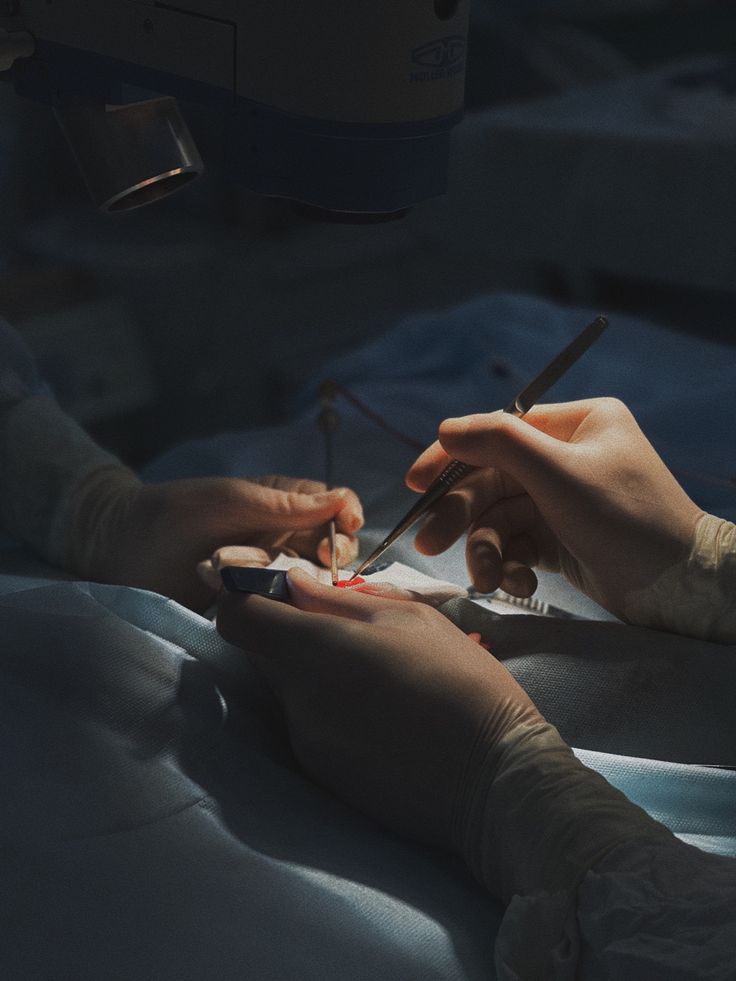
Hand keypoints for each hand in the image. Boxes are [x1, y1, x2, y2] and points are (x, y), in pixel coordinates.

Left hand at [90, 475, 362, 610]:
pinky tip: (271, 609)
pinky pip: (284, 611)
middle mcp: (283, 540)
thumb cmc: (174, 513)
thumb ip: (284, 503)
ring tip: (275, 583)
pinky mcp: (254, 607)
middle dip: (332, 555)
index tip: (346, 527)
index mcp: (283, 505)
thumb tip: (342, 500)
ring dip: (300, 583)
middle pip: (331, 549)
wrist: (120, 551)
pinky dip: (284, 611)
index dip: (346, 516)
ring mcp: (269, 576)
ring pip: (310, 583)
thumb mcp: (231, 499)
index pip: (334, 507)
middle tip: (321, 564)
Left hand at [216, 568, 541, 849]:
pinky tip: (385, 720)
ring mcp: (306, 746)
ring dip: (318, 678)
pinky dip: (334, 715)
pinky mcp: (323, 779)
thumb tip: (295, 584)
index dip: (250, 598)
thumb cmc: (460, 681)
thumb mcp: (410, 619)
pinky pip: (311, 730)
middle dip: (293, 636)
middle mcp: (296, 701)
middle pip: (264, 654)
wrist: (496, 778)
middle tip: (352, 637)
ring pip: (290, 692)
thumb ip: (340, 600)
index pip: (235, 616)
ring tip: (382, 683)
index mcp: (313, 650)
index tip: (283, 595)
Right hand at [405, 398, 703, 620]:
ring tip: (488, 579)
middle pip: (492, 479)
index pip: (498, 431)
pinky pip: (515, 544)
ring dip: (486, 550)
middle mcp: (567, 456)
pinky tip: (521, 586)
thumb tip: (445, 428)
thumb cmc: (626, 518)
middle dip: (462, 515)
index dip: (453, 456)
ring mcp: (562, 499)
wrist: (678, 588)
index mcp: (577, 424)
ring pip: (498, 517)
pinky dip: (510, 565)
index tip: (415, 482)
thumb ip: (498, 443)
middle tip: (427, 543)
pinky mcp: (559, 538)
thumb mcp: (559, 472)